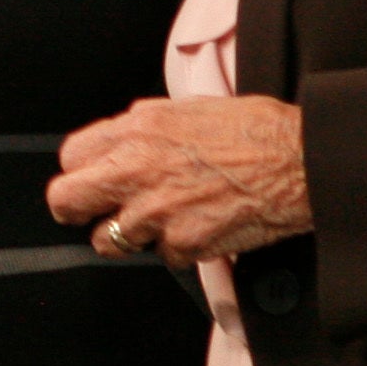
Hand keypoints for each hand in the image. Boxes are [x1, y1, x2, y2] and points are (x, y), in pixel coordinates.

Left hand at [47, 96, 310, 265]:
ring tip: (165, 218)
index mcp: (135, 130)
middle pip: (66, 201)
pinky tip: (202, 225)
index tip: (92, 181)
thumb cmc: (254, 130)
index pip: (71, 158)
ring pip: (111, 240)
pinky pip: (164, 256)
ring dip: (133, 235)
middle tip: (96, 212)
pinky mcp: (184, 244)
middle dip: (77, 210)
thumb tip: (121, 144)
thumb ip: (143, 129)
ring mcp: (157, 211)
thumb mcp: (185, 109)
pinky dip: (179, 248)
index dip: (82, 172)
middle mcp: (137, 170)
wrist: (300, 160)